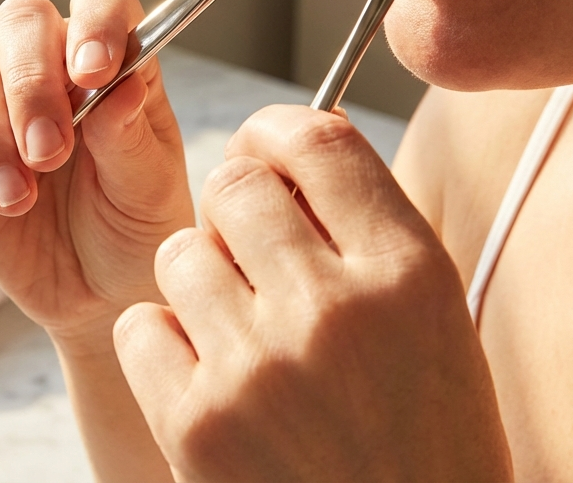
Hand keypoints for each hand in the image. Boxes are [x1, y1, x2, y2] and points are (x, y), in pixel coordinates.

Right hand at [0, 0, 194, 340]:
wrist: (100, 295)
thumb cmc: (136, 228)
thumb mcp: (150, 191)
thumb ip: (131, 136)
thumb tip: (120, 84)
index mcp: (110, 63)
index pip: (99, 0)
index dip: (95, 20)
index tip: (96, 72)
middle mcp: (50, 71)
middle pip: (20, 21)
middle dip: (30, 83)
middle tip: (51, 152)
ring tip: (18, 199)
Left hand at [113, 105, 511, 482]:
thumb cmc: (425, 440)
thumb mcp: (433, 321)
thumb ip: (368, 228)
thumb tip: (289, 138)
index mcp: (407, 274)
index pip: (316, 140)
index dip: (276, 132)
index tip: (266, 151)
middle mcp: (331, 309)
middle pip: (233, 184)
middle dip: (235, 207)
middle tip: (250, 250)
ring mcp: (255, 368)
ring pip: (179, 253)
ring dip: (200, 280)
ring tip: (240, 330)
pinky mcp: (195, 425)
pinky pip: (139, 326)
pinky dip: (165, 344)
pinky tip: (210, 376)